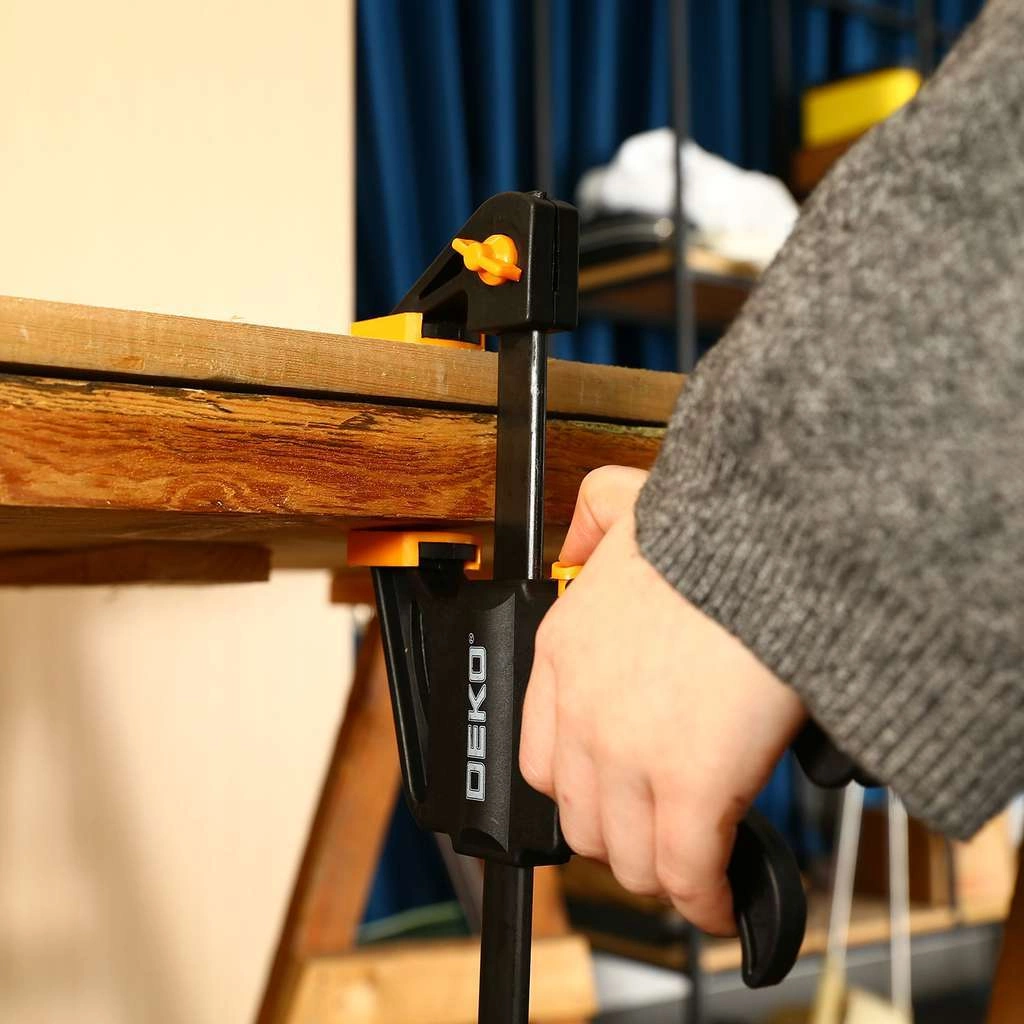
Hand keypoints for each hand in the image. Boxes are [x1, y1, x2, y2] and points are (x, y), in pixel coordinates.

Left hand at [520, 466, 806, 934]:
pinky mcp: (688, 786)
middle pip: (579, 817)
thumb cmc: (713, 530)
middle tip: (658, 837)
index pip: (539, 757)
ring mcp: (625, 752)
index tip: (610, 798)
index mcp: (563, 650)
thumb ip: (589, 519)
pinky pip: (683, 872)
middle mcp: (580, 709)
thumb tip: (574, 541)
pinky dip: (702, 897)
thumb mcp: (625, 501)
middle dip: (620, 837)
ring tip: (691, 873)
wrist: (765, 543)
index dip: (579, 789)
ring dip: (660, 873)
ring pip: (627, 856)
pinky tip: (720, 898)